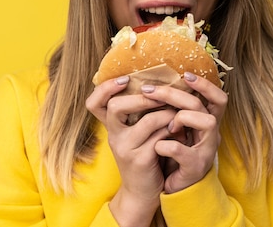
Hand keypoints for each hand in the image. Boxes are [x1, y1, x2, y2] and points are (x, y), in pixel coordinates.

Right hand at [85, 75, 174, 225]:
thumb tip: (153, 83)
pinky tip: (178, 131)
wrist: (143, 192)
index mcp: (111, 126)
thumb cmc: (143, 155)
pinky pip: (160, 136)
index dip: (105, 88)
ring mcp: (125, 148)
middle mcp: (114, 136)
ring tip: (177, 114)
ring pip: (148, 120)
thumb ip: (137, 113)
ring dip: (167, 113)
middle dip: (143, 97)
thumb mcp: (134, 133)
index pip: (94, 103)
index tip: (125, 79)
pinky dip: (172, 129)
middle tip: (160, 95)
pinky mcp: (141, 159)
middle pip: (116, 106)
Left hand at [141, 72, 227, 192]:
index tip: (185, 73)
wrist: (173, 189)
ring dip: (182, 118)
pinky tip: (157, 146)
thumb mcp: (176, 130)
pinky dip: (167, 146)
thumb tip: (158, 85)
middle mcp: (212, 135)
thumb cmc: (173, 156)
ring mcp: (207, 151)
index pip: (218, 98)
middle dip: (176, 95)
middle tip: (151, 91)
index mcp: (207, 124)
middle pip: (203, 105)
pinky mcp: (196, 168)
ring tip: (167, 126)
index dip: (206, 85)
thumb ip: (174, 111)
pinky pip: (183, 151)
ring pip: (207, 123)